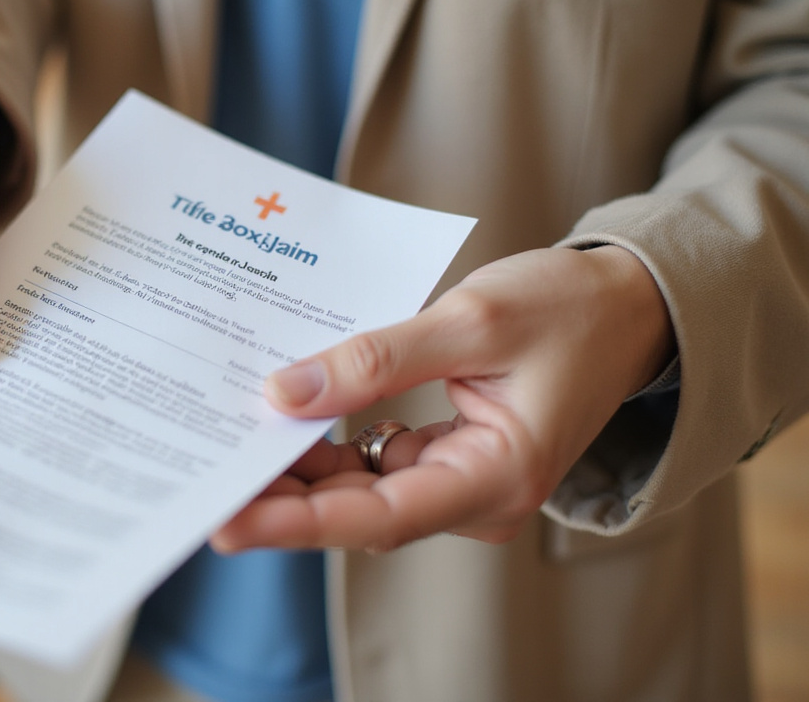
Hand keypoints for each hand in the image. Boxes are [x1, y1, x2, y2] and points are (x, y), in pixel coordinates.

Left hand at [211, 246, 674, 552]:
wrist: (627, 305)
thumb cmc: (568, 309)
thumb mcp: (473, 320)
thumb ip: (377, 361)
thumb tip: (284, 394)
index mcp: (498, 479)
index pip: (379, 517)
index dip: (299, 522)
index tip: (230, 520)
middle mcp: (473, 493)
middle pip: (358, 509)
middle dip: (279, 495)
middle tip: (202, 475)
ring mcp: (456, 475)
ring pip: (357, 485)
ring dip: (295, 465)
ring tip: (224, 440)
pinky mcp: (441, 452)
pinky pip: (371, 457)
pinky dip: (325, 438)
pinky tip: (279, 412)